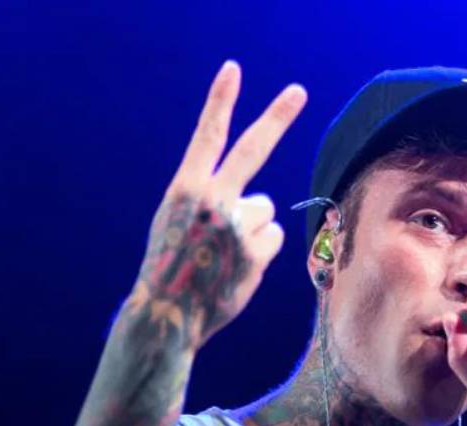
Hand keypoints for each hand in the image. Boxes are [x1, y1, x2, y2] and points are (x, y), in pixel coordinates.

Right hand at [130, 60, 305, 350]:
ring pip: (264, 209)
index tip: (233, 70)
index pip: (207, 136)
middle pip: (252, 149)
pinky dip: (261, 251)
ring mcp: (235, 227)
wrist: (168, 314)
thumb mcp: (176, 221)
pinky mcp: (256, 252)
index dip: (220, 102)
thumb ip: (209, 199)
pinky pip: (273, 237)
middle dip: (276, 117)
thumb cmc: (174, 265)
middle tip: (298, 90)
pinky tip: (237, 266)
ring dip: (253, 228)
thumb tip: (262, 203)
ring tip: (224, 252)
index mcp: (185, 189)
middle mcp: (211, 201)